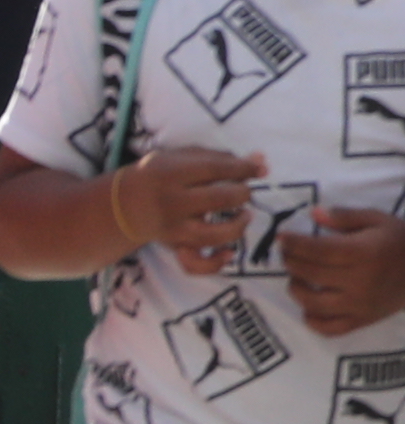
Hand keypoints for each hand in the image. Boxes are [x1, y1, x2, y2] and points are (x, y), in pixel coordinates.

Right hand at [116, 146, 252, 276]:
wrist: (123, 205)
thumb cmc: (161, 175)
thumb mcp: (184, 158)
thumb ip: (222, 158)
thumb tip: (261, 161)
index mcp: (172, 174)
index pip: (216, 169)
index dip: (244, 169)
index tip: (261, 169)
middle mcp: (172, 202)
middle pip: (219, 199)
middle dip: (242, 194)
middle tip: (244, 192)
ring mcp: (173, 229)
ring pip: (212, 235)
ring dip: (238, 226)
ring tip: (244, 215)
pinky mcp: (174, 247)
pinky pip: (194, 265)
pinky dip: (214, 263)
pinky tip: (229, 253)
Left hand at [281, 203, 404, 335]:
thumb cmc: (401, 239)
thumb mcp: (376, 219)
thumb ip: (344, 217)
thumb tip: (313, 214)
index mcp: (363, 252)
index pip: (316, 250)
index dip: (294, 243)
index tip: (282, 237)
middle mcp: (359, 280)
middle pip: (311, 273)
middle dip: (291, 262)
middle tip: (287, 253)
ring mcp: (360, 304)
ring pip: (313, 303)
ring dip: (296, 289)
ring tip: (296, 278)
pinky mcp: (364, 319)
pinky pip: (330, 328)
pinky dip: (313, 320)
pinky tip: (310, 308)